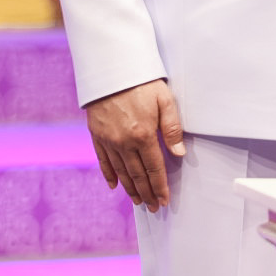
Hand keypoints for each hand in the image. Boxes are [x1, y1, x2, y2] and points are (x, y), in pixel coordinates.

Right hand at [86, 79, 184, 210]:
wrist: (110, 68)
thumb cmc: (141, 82)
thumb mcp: (165, 100)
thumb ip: (172, 127)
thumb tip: (179, 153)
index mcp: (143, 134)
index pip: (154, 168)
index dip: (159, 186)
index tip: (164, 200)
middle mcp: (124, 142)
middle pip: (137, 174)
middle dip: (146, 193)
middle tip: (153, 207)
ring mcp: (108, 140)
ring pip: (121, 171)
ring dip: (130, 189)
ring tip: (138, 201)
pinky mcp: (96, 134)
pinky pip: (103, 160)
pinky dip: (109, 174)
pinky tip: (115, 186)